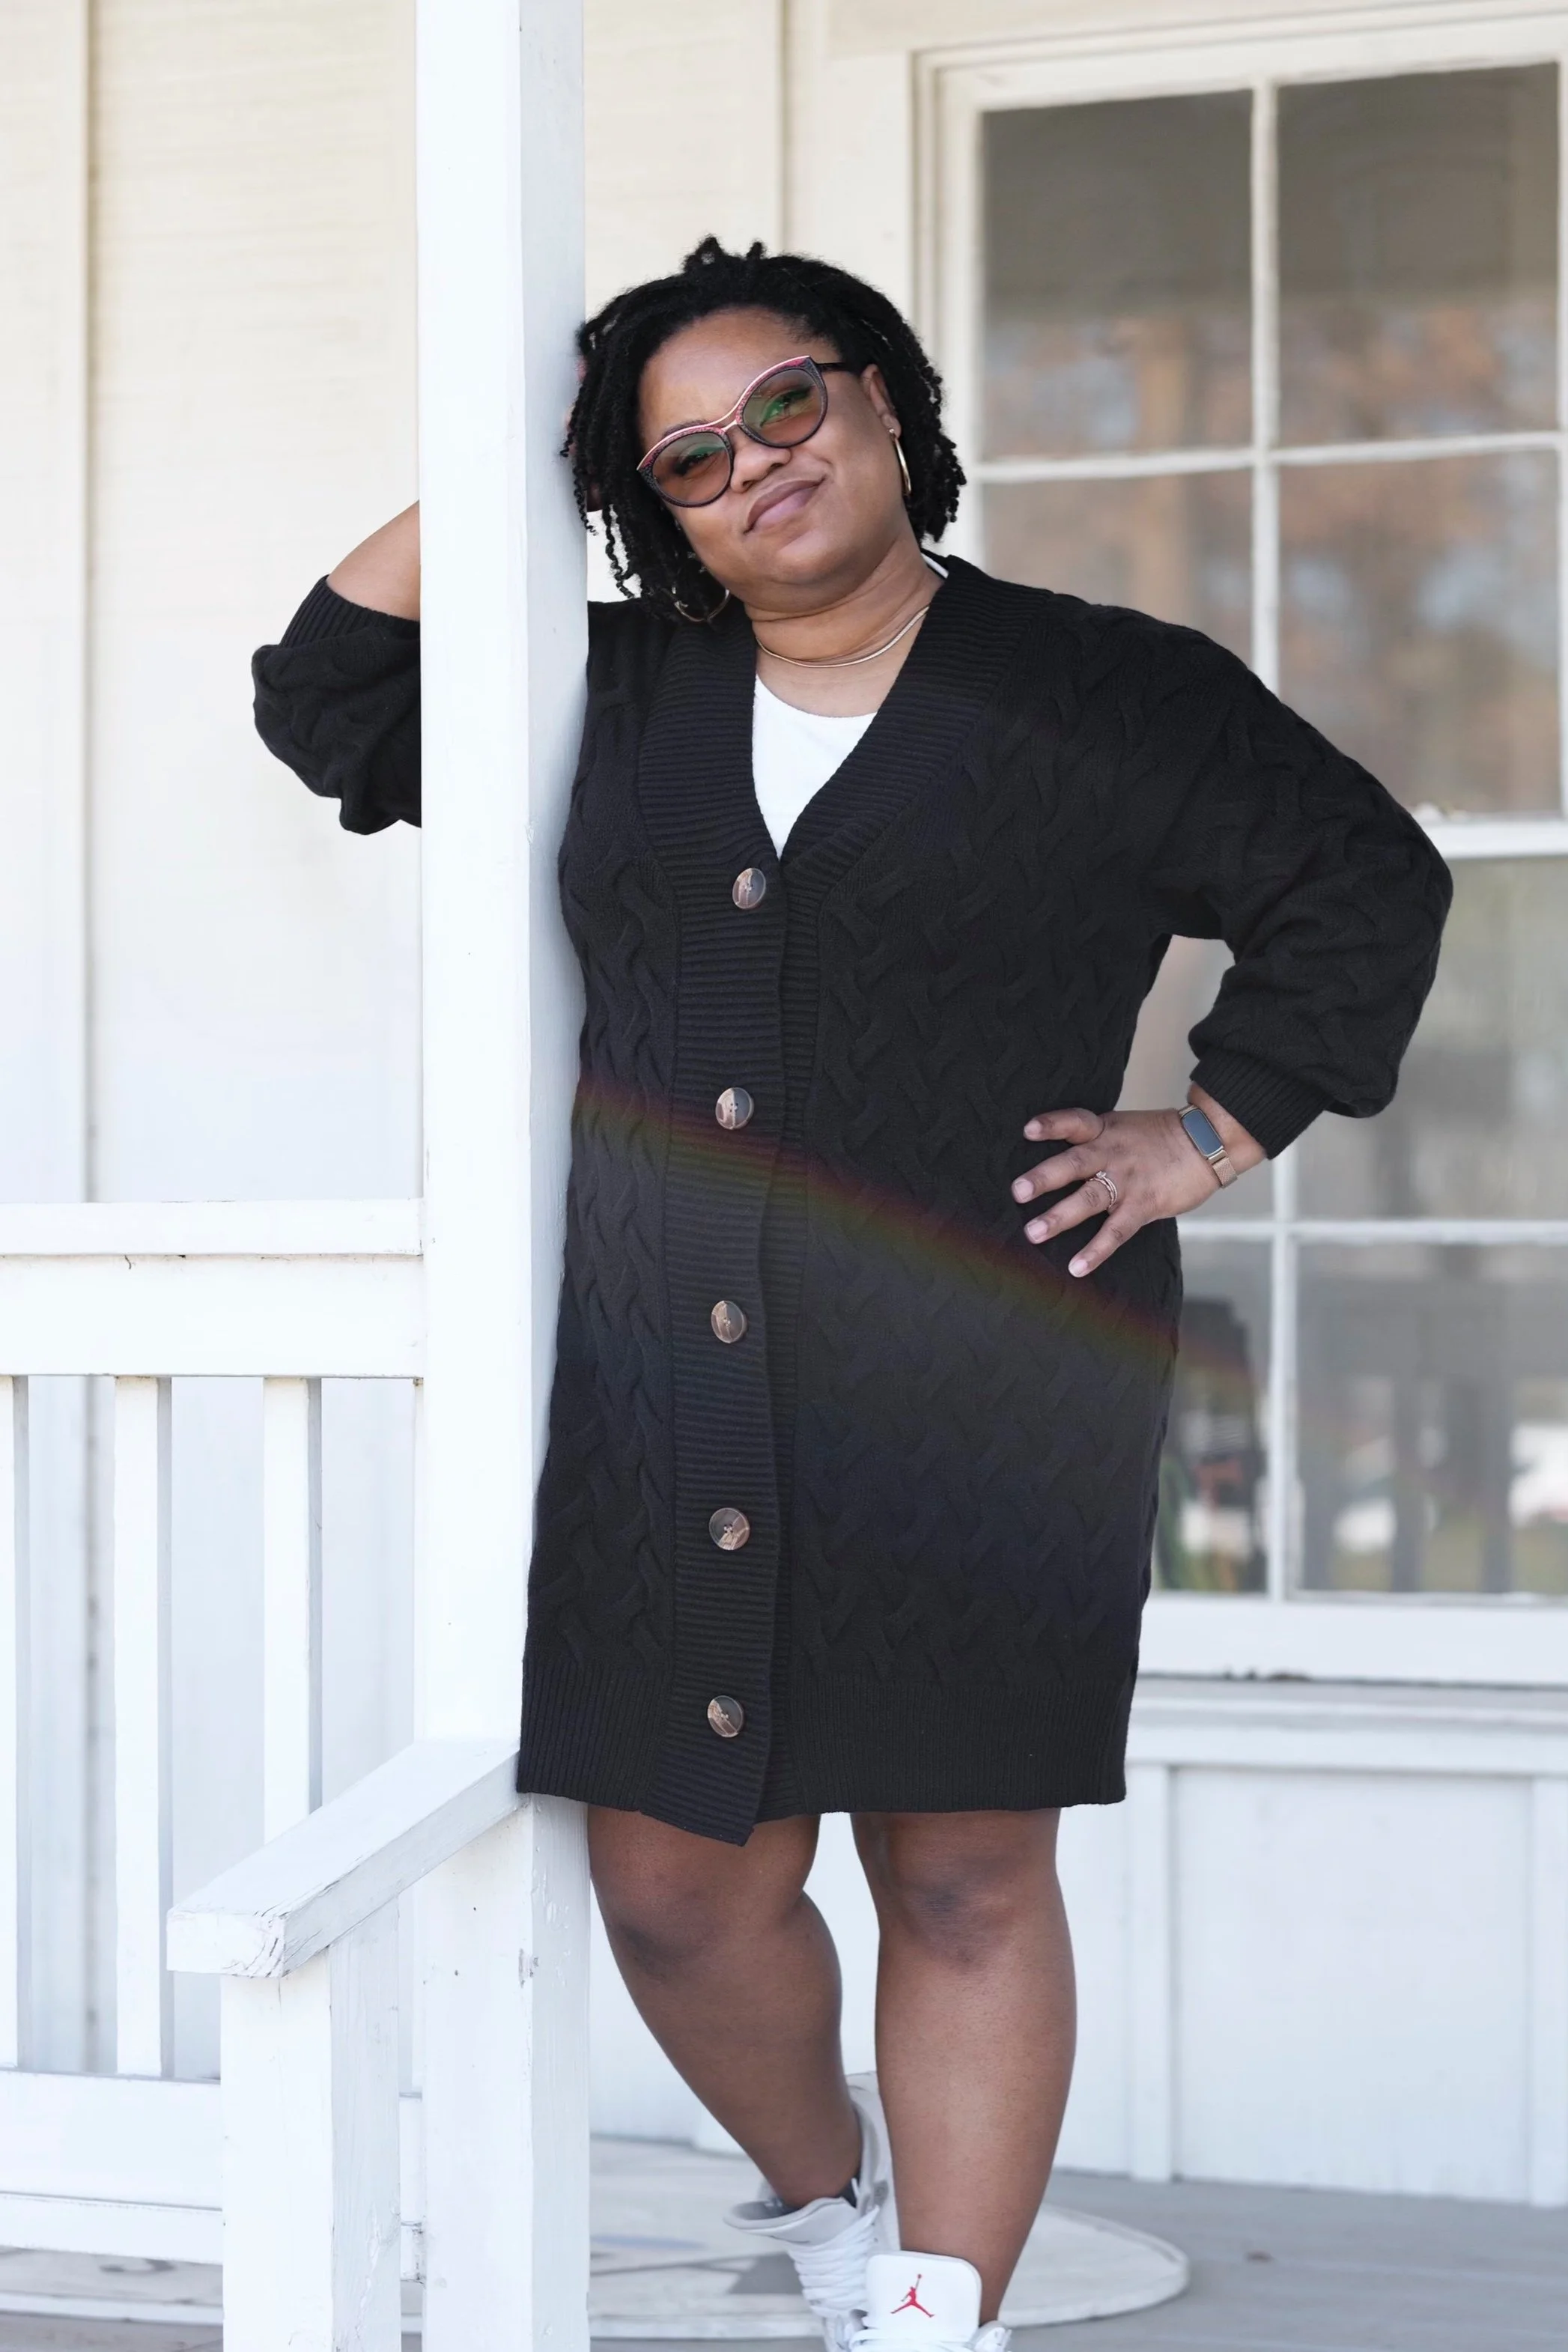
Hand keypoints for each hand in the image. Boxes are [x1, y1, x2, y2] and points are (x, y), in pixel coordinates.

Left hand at [1010, 1090, 1263, 1276]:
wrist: (1207, 1143)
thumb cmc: (1159, 1137)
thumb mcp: (1122, 1127)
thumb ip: (1094, 1139)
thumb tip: (1058, 1158)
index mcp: (1104, 1131)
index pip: (1075, 1122)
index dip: (1052, 1125)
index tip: (1027, 1131)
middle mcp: (1111, 1154)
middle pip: (1074, 1163)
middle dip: (1044, 1177)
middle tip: (1018, 1191)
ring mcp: (1127, 1181)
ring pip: (1089, 1199)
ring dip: (1059, 1216)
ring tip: (1034, 1233)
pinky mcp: (1143, 1206)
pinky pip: (1116, 1232)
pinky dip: (1096, 1251)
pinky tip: (1076, 1267)